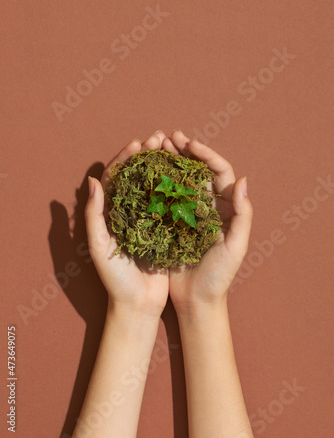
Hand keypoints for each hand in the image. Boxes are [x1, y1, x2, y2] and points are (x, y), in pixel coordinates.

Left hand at [84, 131, 168, 319]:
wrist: (138, 305)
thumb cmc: (115, 278)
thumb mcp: (100, 246)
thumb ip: (94, 214)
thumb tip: (93, 180)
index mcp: (111, 213)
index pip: (117, 177)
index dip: (127, 158)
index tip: (139, 143)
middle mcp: (130, 212)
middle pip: (138, 176)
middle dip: (148, 155)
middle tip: (160, 138)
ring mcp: (148, 219)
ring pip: (156, 186)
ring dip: (164, 166)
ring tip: (175, 149)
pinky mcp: (165, 229)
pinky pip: (171, 204)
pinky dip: (178, 188)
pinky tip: (188, 175)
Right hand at [162, 129, 252, 314]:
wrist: (196, 300)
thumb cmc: (220, 276)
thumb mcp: (236, 248)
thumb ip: (243, 215)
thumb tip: (243, 180)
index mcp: (223, 208)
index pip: (218, 172)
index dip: (206, 154)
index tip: (189, 143)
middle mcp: (205, 206)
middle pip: (196, 171)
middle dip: (184, 151)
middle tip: (168, 137)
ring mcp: (186, 213)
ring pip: (178, 180)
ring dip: (168, 162)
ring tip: (155, 146)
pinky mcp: (169, 223)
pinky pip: (163, 198)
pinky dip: (156, 182)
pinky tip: (145, 172)